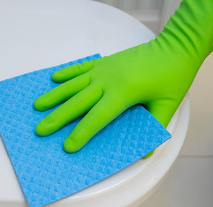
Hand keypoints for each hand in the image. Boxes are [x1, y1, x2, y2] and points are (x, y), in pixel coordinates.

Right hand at [33, 41, 197, 152]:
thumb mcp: (168, 105)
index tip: (67, 146)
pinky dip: (66, 73)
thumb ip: (155, 128)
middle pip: (78, 102)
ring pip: (73, 85)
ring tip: (37, 106)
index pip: (97, 118)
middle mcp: (107, 81)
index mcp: (123, 94)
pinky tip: (54, 78)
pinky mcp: (104, 62)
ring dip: (54, 96)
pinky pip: (80, 68)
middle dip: (57, 118)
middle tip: (40, 129)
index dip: (81, 133)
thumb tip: (145, 153)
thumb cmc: (172, 76)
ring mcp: (103, 69)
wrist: (175, 47)